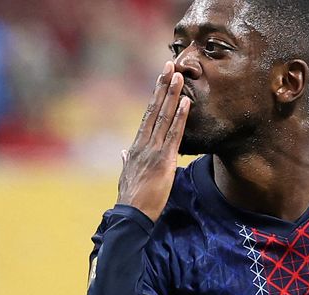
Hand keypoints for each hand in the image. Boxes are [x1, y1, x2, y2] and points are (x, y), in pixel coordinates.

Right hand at [117, 61, 191, 221]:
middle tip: (170, 64)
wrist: (131, 216)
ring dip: (172, 95)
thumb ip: (125, 161)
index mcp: (135, 147)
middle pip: (154, 109)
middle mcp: (143, 144)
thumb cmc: (131, 199)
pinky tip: (186, 103)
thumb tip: (122, 152)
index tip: (160, 78)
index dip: (155, 96)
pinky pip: (174, 135)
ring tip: (179, 76)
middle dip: (162, 86)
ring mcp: (153, 151)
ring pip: (164, 117)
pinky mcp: (164, 161)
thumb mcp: (126, 176)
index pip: (147, 116)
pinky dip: (180, 118)